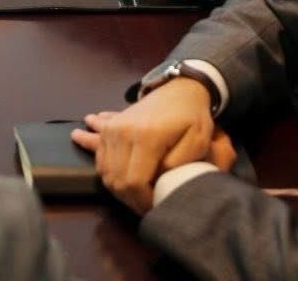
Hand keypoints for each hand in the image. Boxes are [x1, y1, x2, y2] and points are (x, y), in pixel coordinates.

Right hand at [69, 78, 219, 214]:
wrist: (180, 90)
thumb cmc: (193, 118)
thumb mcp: (198, 141)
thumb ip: (179, 165)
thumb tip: (158, 181)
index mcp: (146, 137)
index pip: (135, 182)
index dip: (144, 201)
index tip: (157, 207)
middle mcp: (123, 132)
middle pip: (117, 180)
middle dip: (131, 200)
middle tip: (147, 206)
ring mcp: (112, 129)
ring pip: (105, 172)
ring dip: (118, 188)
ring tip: (134, 195)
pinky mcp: (109, 128)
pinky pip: (99, 158)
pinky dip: (105, 171)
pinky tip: (114, 178)